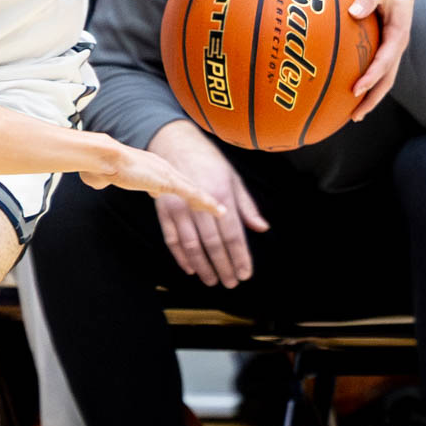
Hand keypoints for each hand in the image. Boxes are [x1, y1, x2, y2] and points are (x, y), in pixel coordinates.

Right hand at [80, 134, 223, 218]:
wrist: (101, 158)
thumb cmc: (104, 166)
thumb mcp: (121, 177)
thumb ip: (132, 182)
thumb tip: (143, 191)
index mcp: (156, 167)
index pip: (179, 183)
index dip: (193, 194)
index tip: (205, 203)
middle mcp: (165, 168)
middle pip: (192, 187)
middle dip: (207, 201)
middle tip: (223, 213)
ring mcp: (167, 173)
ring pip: (196, 191)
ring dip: (210, 205)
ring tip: (226, 216)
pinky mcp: (167, 181)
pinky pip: (192, 194)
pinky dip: (207, 202)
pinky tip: (220, 211)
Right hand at [148, 118, 267, 287]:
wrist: (176, 143)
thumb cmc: (209, 162)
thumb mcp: (233, 178)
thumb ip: (247, 206)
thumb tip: (261, 228)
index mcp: (221, 195)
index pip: (233, 234)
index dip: (240, 257)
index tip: (245, 274)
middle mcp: (200, 203)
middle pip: (213, 244)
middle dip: (223, 266)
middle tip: (231, 282)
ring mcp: (179, 207)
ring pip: (192, 246)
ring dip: (203, 267)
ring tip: (212, 281)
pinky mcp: (164, 210)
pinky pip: (172, 240)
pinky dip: (181, 257)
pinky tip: (191, 268)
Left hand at [348, 0, 417, 119]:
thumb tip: (354, 11)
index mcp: (399, 34)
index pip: (385, 62)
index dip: (371, 78)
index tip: (355, 91)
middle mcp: (397, 44)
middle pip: (387, 79)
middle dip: (372, 99)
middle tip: (354, 117)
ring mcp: (392, 45)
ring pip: (383, 77)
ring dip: (370, 95)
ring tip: (351, 113)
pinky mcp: (385, 42)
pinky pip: (376, 66)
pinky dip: (365, 79)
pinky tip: (347, 87)